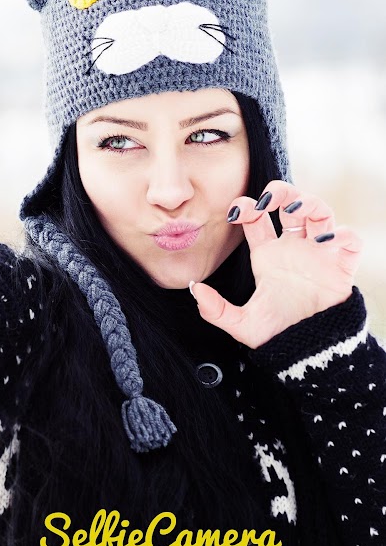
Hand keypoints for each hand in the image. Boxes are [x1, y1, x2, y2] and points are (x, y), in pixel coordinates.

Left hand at [190, 180, 362, 348]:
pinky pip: (350, 240)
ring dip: (309, 202)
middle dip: (280, 192)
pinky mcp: (342, 266)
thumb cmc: (277, 334)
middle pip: (290, 204)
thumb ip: (216, 310)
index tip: (237, 211)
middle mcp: (293, 247)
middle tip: (267, 198)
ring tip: (295, 208)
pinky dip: (342, 234)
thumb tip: (196, 289)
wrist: (308, 352)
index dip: (247, 207)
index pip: (257, 219)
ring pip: (320, 212)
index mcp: (268, 255)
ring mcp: (318, 253)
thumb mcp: (242, 324)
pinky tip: (325, 240)